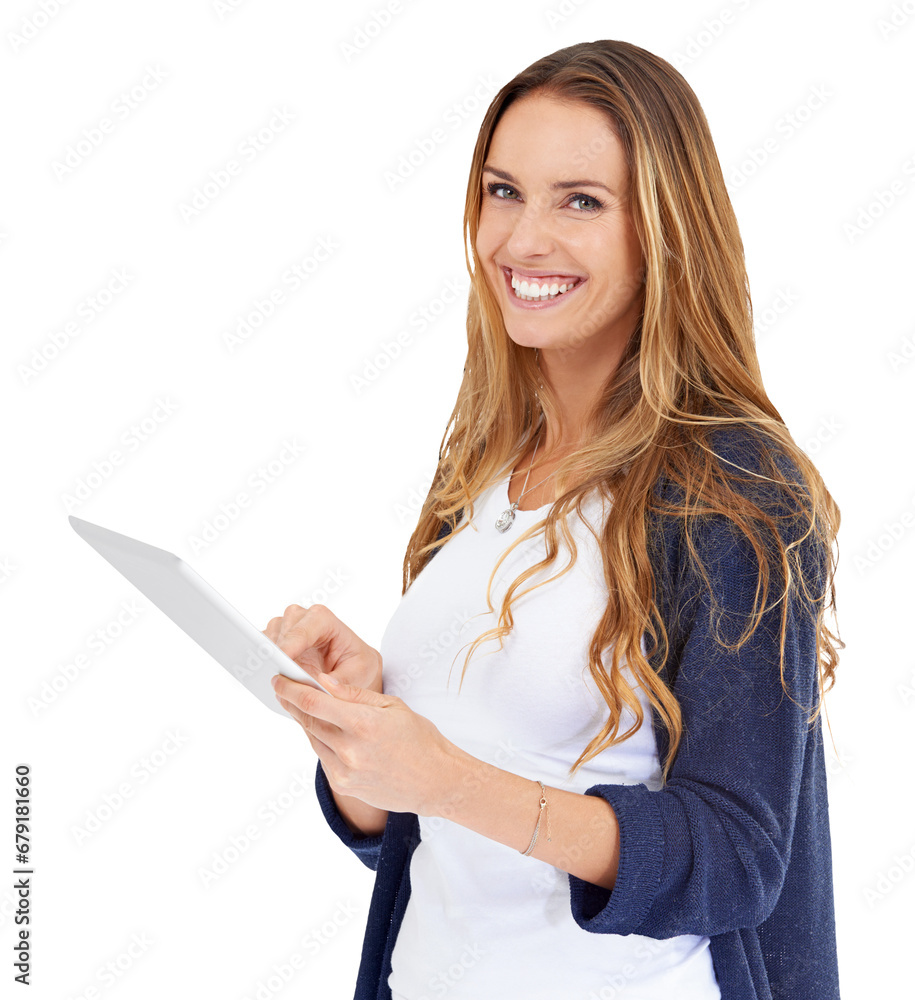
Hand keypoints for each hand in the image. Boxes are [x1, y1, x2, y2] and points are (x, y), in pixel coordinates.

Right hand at [261, 603, 382, 694]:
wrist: (353, 674)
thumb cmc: (359, 668)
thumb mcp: (360, 674)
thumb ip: (341, 680)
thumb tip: (320, 683)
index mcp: (325, 621)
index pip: (304, 626)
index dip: (292, 641)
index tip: (283, 658)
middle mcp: (303, 620)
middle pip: (282, 628)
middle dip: (279, 650)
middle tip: (277, 672)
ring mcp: (287, 630)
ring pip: (268, 637)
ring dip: (269, 657)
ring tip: (274, 678)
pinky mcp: (276, 644)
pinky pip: (261, 649)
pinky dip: (262, 662)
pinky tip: (266, 676)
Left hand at [263, 605, 455, 815]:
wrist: (435, 781)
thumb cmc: (419, 738)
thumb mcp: (391, 706)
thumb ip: (353, 694)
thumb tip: (323, 680)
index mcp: (364, 724)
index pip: (314, 702)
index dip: (291, 689)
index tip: (279, 678)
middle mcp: (350, 750)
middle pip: (308, 720)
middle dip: (292, 702)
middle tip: (283, 687)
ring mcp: (345, 771)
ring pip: (313, 738)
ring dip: (305, 721)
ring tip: (302, 705)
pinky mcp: (344, 785)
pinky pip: (323, 757)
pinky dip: (320, 740)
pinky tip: (325, 730)